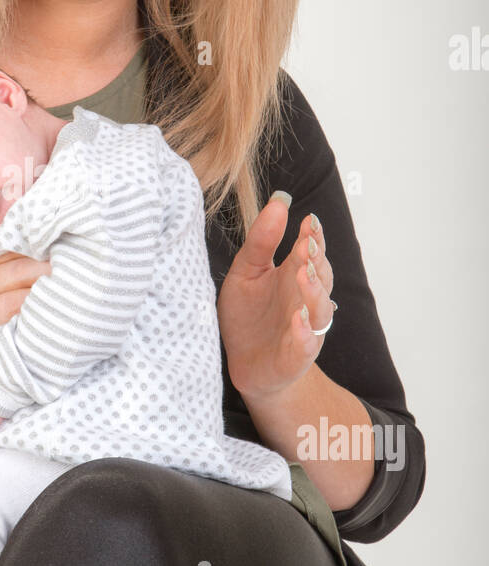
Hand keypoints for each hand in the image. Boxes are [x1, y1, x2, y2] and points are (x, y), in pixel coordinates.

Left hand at [216, 194, 336, 401]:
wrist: (244, 363)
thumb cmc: (247, 315)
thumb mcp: (246, 272)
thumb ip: (261, 241)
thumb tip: (279, 202)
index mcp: (294, 275)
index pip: (310, 251)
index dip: (312, 237)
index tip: (308, 220)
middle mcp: (305, 299)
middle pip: (320, 276)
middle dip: (316, 260)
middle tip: (307, 244)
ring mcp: (305, 327)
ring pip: (320, 308)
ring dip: (314, 291)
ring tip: (303, 274)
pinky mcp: (297, 355)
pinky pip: (307, 343)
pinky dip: (305, 332)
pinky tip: (297, 319)